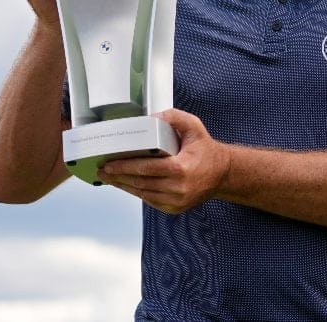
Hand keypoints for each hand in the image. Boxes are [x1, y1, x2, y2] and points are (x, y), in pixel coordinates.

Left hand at [98, 109, 231, 213]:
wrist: (223, 174)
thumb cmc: (207, 151)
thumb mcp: (194, 127)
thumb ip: (174, 117)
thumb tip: (152, 117)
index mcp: (182, 168)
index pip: (146, 168)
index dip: (125, 167)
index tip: (109, 164)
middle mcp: (178, 188)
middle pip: (140, 183)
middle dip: (118, 176)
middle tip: (103, 170)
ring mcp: (176, 201)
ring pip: (142, 193)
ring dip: (124, 186)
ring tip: (110, 178)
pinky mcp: (174, 208)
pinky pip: (150, 200)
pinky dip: (137, 192)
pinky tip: (126, 184)